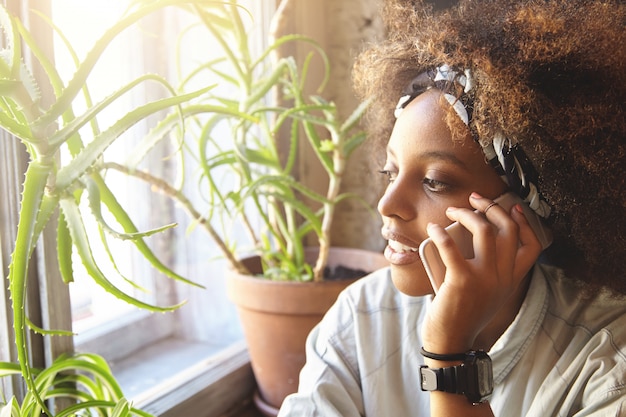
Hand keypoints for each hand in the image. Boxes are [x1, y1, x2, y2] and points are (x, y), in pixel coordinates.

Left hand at [421, 192, 542, 353]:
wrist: (451, 341)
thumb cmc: (464, 314)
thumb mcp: (490, 293)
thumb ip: (494, 272)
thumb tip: (480, 239)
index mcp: (512, 280)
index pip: (532, 246)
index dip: (525, 223)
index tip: (512, 207)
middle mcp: (503, 278)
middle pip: (507, 231)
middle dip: (492, 207)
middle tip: (474, 200)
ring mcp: (484, 279)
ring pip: (484, 231)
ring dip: (466, 214)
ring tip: (451, 212)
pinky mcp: (461, 280)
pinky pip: (451, 246)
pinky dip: (440, 233)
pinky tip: (433, 229)